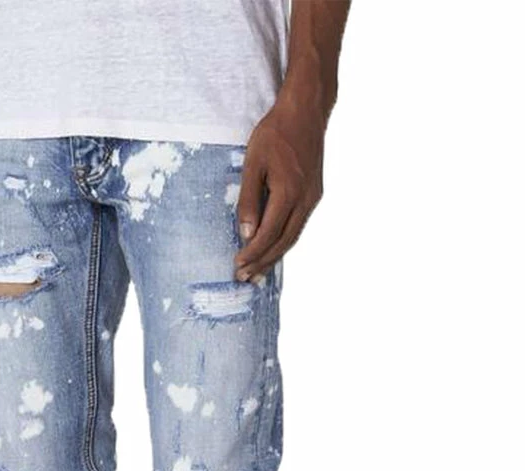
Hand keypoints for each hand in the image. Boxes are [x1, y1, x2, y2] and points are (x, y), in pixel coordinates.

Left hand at [235, 96, 325, 280]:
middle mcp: (305, 200)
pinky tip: (273, 249)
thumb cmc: (275, 133)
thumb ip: (248, 199)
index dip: (252, 254)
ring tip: (257, 272)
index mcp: (288, 193)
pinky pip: (298, 226)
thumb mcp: (254, 163)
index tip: (237, 266)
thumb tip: (246, 233)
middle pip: (283, 243)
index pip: (268, 235)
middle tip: (245, 278)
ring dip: (274, 256)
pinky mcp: (314, 195)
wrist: (307, 111)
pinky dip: (284, 242)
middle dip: (262, 263)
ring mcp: (313, 198)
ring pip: (293, 237)